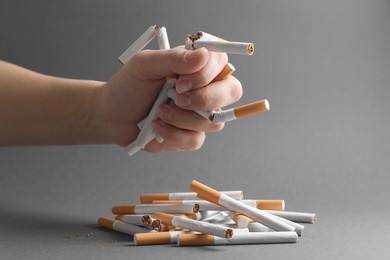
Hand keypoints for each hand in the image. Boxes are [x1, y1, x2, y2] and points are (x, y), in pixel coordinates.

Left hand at [98, 46, 241, 151]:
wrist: (112, 115)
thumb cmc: (129, 86)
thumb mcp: (145, 65)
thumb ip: (174, 58)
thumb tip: (203, 54)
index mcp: (196, 66)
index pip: (222, 63)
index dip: (208, 74)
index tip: (180, 81)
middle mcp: (204, 89)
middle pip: (232, 91)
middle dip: (205, 98)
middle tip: (177, 98)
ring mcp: (199, 114)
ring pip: (213, 121)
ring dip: (182, 118)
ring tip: (158, 111)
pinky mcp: (191, 135)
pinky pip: (196, 140)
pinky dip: (174, 134)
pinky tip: (157, 127)